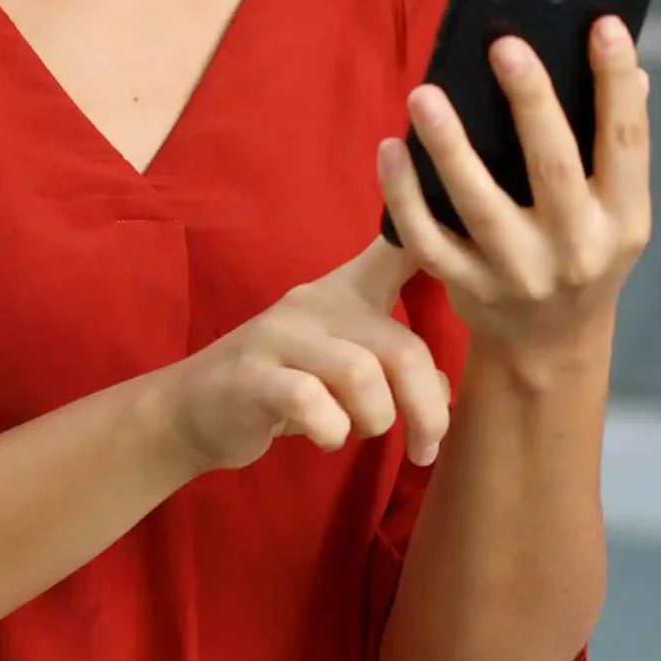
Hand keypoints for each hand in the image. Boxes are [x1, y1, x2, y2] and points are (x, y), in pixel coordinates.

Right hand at [153, 240, 449, 476]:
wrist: (195, 411)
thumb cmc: (284, 387)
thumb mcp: (342, 362)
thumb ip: (394, 366)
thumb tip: (445, 391)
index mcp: (344, 292)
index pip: (397, 249)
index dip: (434, 230)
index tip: (466, 214)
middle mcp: (315, 302)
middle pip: (400, 346)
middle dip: (427, 409)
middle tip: (427, 447)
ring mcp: (280, 336)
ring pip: (362, 375)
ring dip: (377, 421)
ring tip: (364, 434)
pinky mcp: (252, 376)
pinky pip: (312, 403)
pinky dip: (331, 430)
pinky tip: (325, 437)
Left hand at [377, 14, 652, 371]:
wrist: (550, 346)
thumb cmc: (583, 253)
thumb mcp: (615, 211)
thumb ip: (616, 145)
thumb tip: (622, 66)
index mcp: (621, 218)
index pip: (626, 142)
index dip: (615, 84)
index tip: (602, 25)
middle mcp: (576, 247)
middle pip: (552, 166)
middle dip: (529, 101)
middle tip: (503, 44)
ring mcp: (517, 272)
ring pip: (478, 204)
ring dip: (449, 146)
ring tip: (424, 94)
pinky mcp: (466, 287)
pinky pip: (427, 238)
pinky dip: (404, 194)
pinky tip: (391, 148)